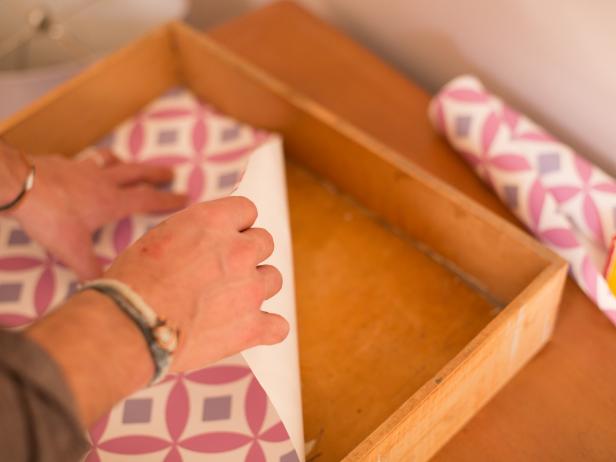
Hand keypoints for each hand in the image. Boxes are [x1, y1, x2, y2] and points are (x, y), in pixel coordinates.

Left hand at [9, 150, 187, 280]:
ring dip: (124, 163)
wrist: (19, 186)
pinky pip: (84, 160)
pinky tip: (84, 168)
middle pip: (136, 173)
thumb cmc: (50, 216)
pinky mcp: (63, 164)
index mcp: (111, 201)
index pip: (147, 199)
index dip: (168, 199)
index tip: (185, 196)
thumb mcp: (71, 250)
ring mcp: (83, 169)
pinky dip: (91, 163)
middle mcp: (102, 181)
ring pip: (110, 161)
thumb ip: (89, 270)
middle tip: (170, 172)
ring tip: (128, 163)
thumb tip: (103, 290)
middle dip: (155, 174)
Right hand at [104, 196, 288, 371]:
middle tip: (224, 270)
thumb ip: (194, 233)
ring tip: (231, 300)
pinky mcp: (251, 326)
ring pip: (274, 279)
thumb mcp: (160, 237)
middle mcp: (238, 250)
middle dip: (248, 254)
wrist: (127, 326)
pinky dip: (267, 328)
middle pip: (265, 242)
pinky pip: (278, 326)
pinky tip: (252, 328)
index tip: (226, 237)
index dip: (237, 224)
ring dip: (256, 286)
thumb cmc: (132, 282)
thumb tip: (207, 239)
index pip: (247, 210)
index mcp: (214, 222)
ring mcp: (249, 289)